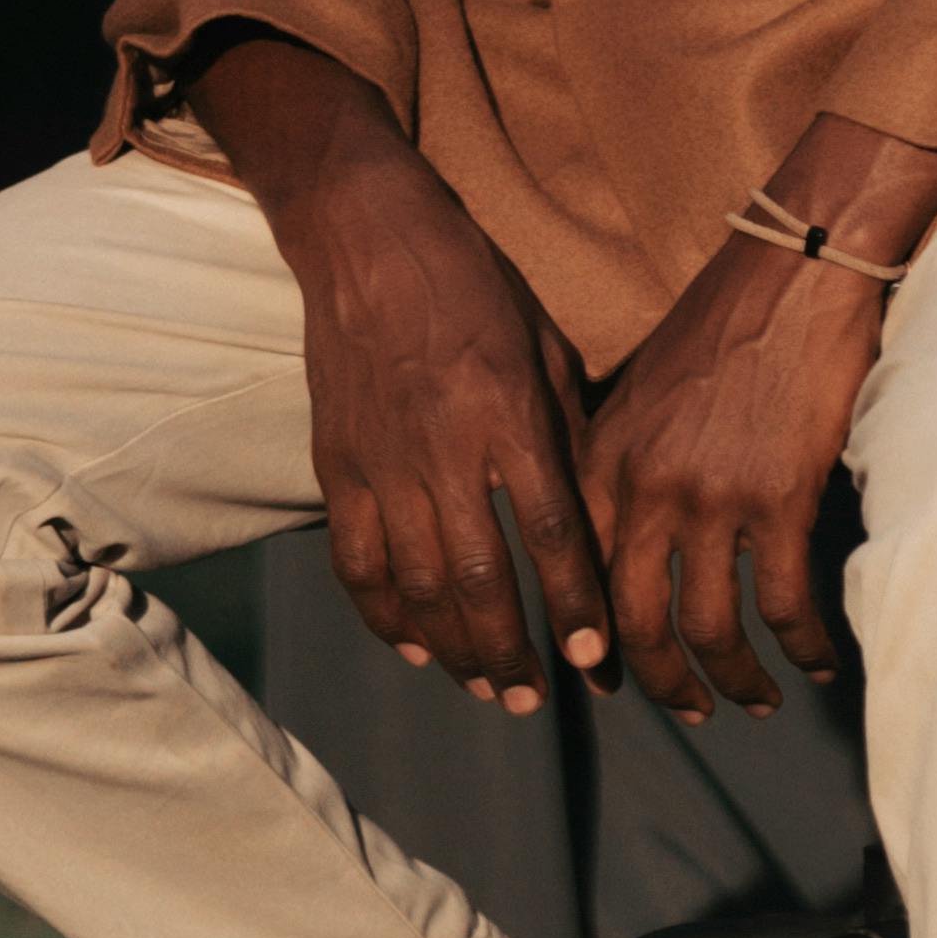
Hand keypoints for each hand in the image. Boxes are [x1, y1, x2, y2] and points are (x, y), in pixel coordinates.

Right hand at [188, 28, 612, 709]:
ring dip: (453, 649)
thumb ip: (566, 432)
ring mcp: (383, 461)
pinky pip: (356, 561)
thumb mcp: (544, 345)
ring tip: (487, 688)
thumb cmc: (474, 284)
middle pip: (478, 579)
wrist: (367, 238)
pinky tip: (412, 645)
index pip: (549, 533)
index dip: (575, 606)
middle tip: (536, 700)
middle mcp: (444, 448)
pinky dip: (382, 614)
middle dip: (512, 653)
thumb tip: (596, 516)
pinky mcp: (338, 464)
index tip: (598, 662)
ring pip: (416, 585)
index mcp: (507, 414)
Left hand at [580, 111, 936, 719]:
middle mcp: (642, 486)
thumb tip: (618, 536)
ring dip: (734, 681)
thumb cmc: (723, 319)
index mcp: (600, 458)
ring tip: (757, 701)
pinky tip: (815, 662)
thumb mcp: (639, 388)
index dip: (590, 643)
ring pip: (709, 629)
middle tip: (690, 710)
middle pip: (635, 623)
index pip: (576, 578)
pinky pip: (782, 604)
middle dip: (661, 683)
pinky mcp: (779, 497)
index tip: (606, 679)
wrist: (793, 264)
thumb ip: (618, 461)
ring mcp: (710, 495)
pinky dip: (800, 646)